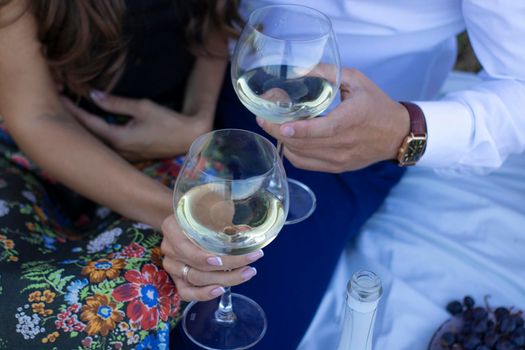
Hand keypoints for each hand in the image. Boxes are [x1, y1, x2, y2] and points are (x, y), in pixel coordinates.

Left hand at [61, 91, 212, 160]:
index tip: (58, 97)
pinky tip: (89, 126)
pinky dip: (95, 134)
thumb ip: (116, 103)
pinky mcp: (129, 156)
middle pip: (88, 136)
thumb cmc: (169, 121)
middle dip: (73, 120)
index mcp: (119, 139)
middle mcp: (118, 152)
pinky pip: (106, 146)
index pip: (89, 124)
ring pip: (96, 142)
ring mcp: (124, 156)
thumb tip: (93, 95)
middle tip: (58, 104)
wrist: (190, 138)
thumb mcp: (143, 107)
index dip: (72, 110)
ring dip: (83, 128)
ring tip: (69, 113)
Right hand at [160, 215, 262, 301]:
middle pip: (196, 266)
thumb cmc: (202, 210)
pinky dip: (204, 294)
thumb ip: (225, 221)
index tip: (222, 260)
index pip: (186, 248)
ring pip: (195, 280)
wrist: (188, 217)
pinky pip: (186, 293)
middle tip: (250, 265)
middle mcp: (169, 248)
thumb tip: (246, 232)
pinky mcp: (177, 279)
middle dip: (227, 268)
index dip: (203, 258)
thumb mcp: (212, 209)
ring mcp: (171, 265)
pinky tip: (221, 290)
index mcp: (172, 228)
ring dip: (224, 280)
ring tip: (247, 273)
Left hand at [257, 68, 410, 172]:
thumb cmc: (377, 105)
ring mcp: (339, 160)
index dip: (296, 129)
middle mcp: (343, 144)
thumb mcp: (356, 80)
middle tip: (263, 117)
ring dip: (284, 142)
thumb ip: (327, 73)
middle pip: (303, 144)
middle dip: (278, 131)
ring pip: (301, 156)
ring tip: (275, 126)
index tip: (276, 123)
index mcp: (350, 121)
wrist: (397, 135)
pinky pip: (306, 164)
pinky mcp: (336, 168)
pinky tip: (289, 140)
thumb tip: (297, 70)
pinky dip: (293, 152)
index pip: (320, 130)